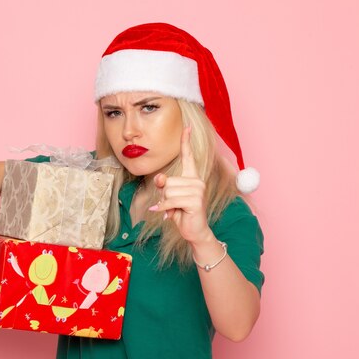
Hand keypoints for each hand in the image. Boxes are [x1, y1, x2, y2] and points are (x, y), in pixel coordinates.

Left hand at [149, 126, 211, 243]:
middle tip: (172, 204)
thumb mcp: (169, 197)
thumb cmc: (181, 212)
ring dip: (165, 203)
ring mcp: (198, 190)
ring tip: (174, 209)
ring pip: (168, 190)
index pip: (188, 156)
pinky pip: (171, 201)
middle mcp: (197, 181)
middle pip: (167, 180)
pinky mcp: (195, 201)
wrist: (194, 231)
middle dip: (164, 195)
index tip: (187, 127)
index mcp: (192, 177)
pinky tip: (169, 215)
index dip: (186, 142)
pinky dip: (165, 209)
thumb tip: (160, 178)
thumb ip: (164, 185)